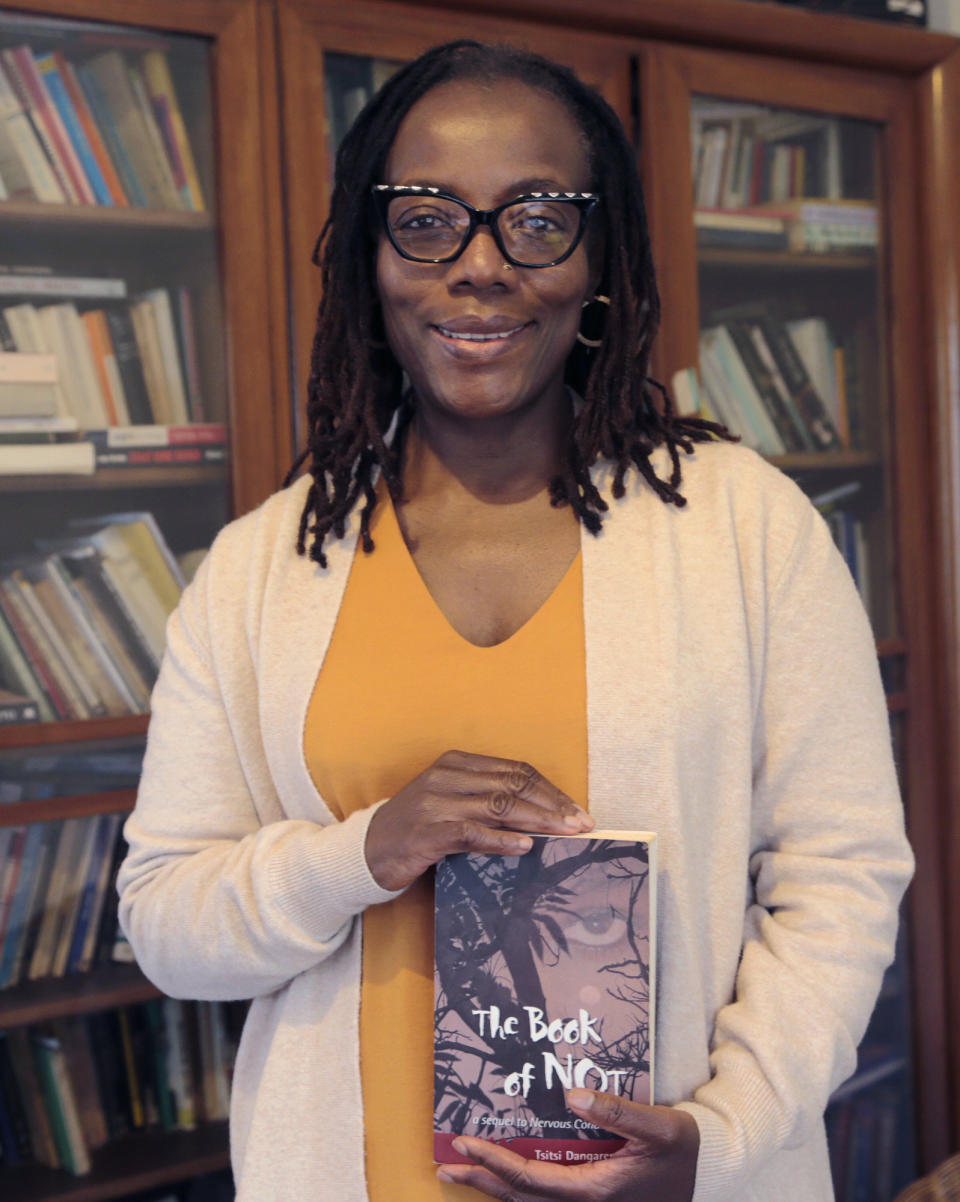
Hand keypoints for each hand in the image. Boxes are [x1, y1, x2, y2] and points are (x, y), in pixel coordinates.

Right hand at [365, 750, 592, 890]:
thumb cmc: (417, 828)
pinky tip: (524, 846)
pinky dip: (502, 840)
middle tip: (582, 824)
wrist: (367, 850)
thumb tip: (544, 818)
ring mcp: (435, 803)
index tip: (577, 810)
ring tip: (565, 834)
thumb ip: (490, 803)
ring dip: (538, 821)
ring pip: (499, 806)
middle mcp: (446, 777)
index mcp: (456, 763)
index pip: (516, 770)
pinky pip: (472, 834)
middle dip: (553, 806)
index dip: (551, 790)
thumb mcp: (453, 804)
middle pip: (513, 785)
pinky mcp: (427, 832)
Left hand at [436, 1089, 698, 1201]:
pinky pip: (546, 1200)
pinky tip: (505, 1177)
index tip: (466, 1146)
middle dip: (481, 1181)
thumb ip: (617, 1110)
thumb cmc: (684, 1150)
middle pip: (521, 1199)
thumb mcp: (659, 1126)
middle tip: (446, 1166)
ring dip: (495, 1188)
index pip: (531, 1179)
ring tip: (462, 1173)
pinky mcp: (594, 1200)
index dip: (495, 1163)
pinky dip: (519, 1190)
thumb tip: (572, 1093)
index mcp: (597, 1188)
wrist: (708, 1175)